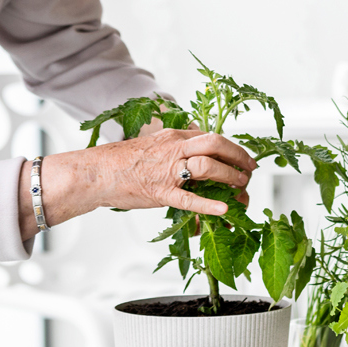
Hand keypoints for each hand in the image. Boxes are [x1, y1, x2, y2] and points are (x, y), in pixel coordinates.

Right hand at [19, 129, 256, 238]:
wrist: (96, 172)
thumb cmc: (122, 161)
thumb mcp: (154, 144)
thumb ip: (175, 146)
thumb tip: (196, 149)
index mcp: (174, 137)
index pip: (211, 136)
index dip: (231, 147)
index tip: (242, 156)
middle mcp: (174, 148)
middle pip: (216, 144)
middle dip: (239, 155)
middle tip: (251, 167)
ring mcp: (168, 170)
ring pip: (208, 167)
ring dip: (230, 176)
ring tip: (242, 185)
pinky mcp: (161, 192)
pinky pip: (189, 198)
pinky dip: (209, 204)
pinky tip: (224, 210)